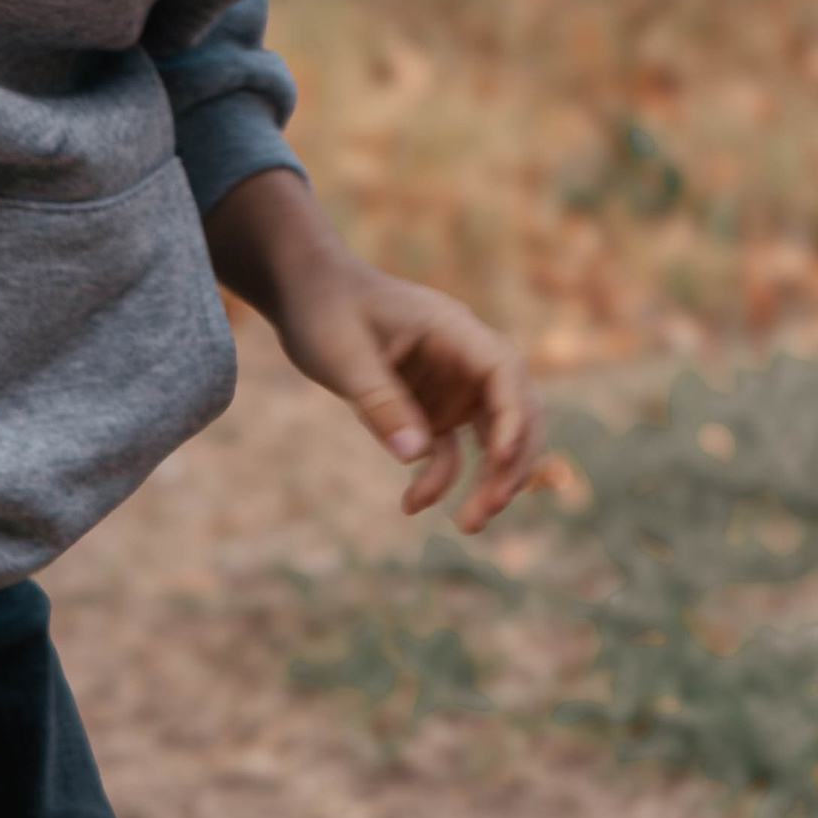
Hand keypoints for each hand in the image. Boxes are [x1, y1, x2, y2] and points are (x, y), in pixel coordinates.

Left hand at [205, 169, 541, 531]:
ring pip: (494, 438)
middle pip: (514, 411)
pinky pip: (451, 450)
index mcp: (454, 330)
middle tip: (488, 508)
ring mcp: (452, 385)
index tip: (499, 458)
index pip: (504, 373)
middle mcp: (465, 358)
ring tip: (469, 525)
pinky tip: (410, 504)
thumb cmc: (325, 307)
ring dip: (490, 481)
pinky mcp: (432, 408)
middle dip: (512, 462)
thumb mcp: (343, 353)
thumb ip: (380, 400)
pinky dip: (440, 479)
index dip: (513, 416)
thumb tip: (415, 455)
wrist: (303, 292)